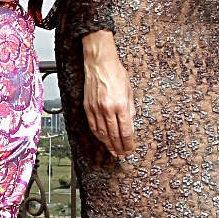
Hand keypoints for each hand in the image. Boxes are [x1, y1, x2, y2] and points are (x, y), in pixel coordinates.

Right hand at [80, 31, 136, 158]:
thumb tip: (130, 124)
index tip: (130, 149)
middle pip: (114, 135)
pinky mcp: (88, 107)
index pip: (125, 131)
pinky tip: (102, 140)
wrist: (99, 63)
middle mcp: (107, 109)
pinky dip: (98, 135)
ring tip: (113, 151)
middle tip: (122, 154)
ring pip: (102, 133)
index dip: (128, 143)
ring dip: (108, 144)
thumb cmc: (115, 73)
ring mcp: (96, 109)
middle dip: (119, 147)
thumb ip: (130, 109)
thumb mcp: (129, 91)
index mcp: (120, 105)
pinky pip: (93, 126)